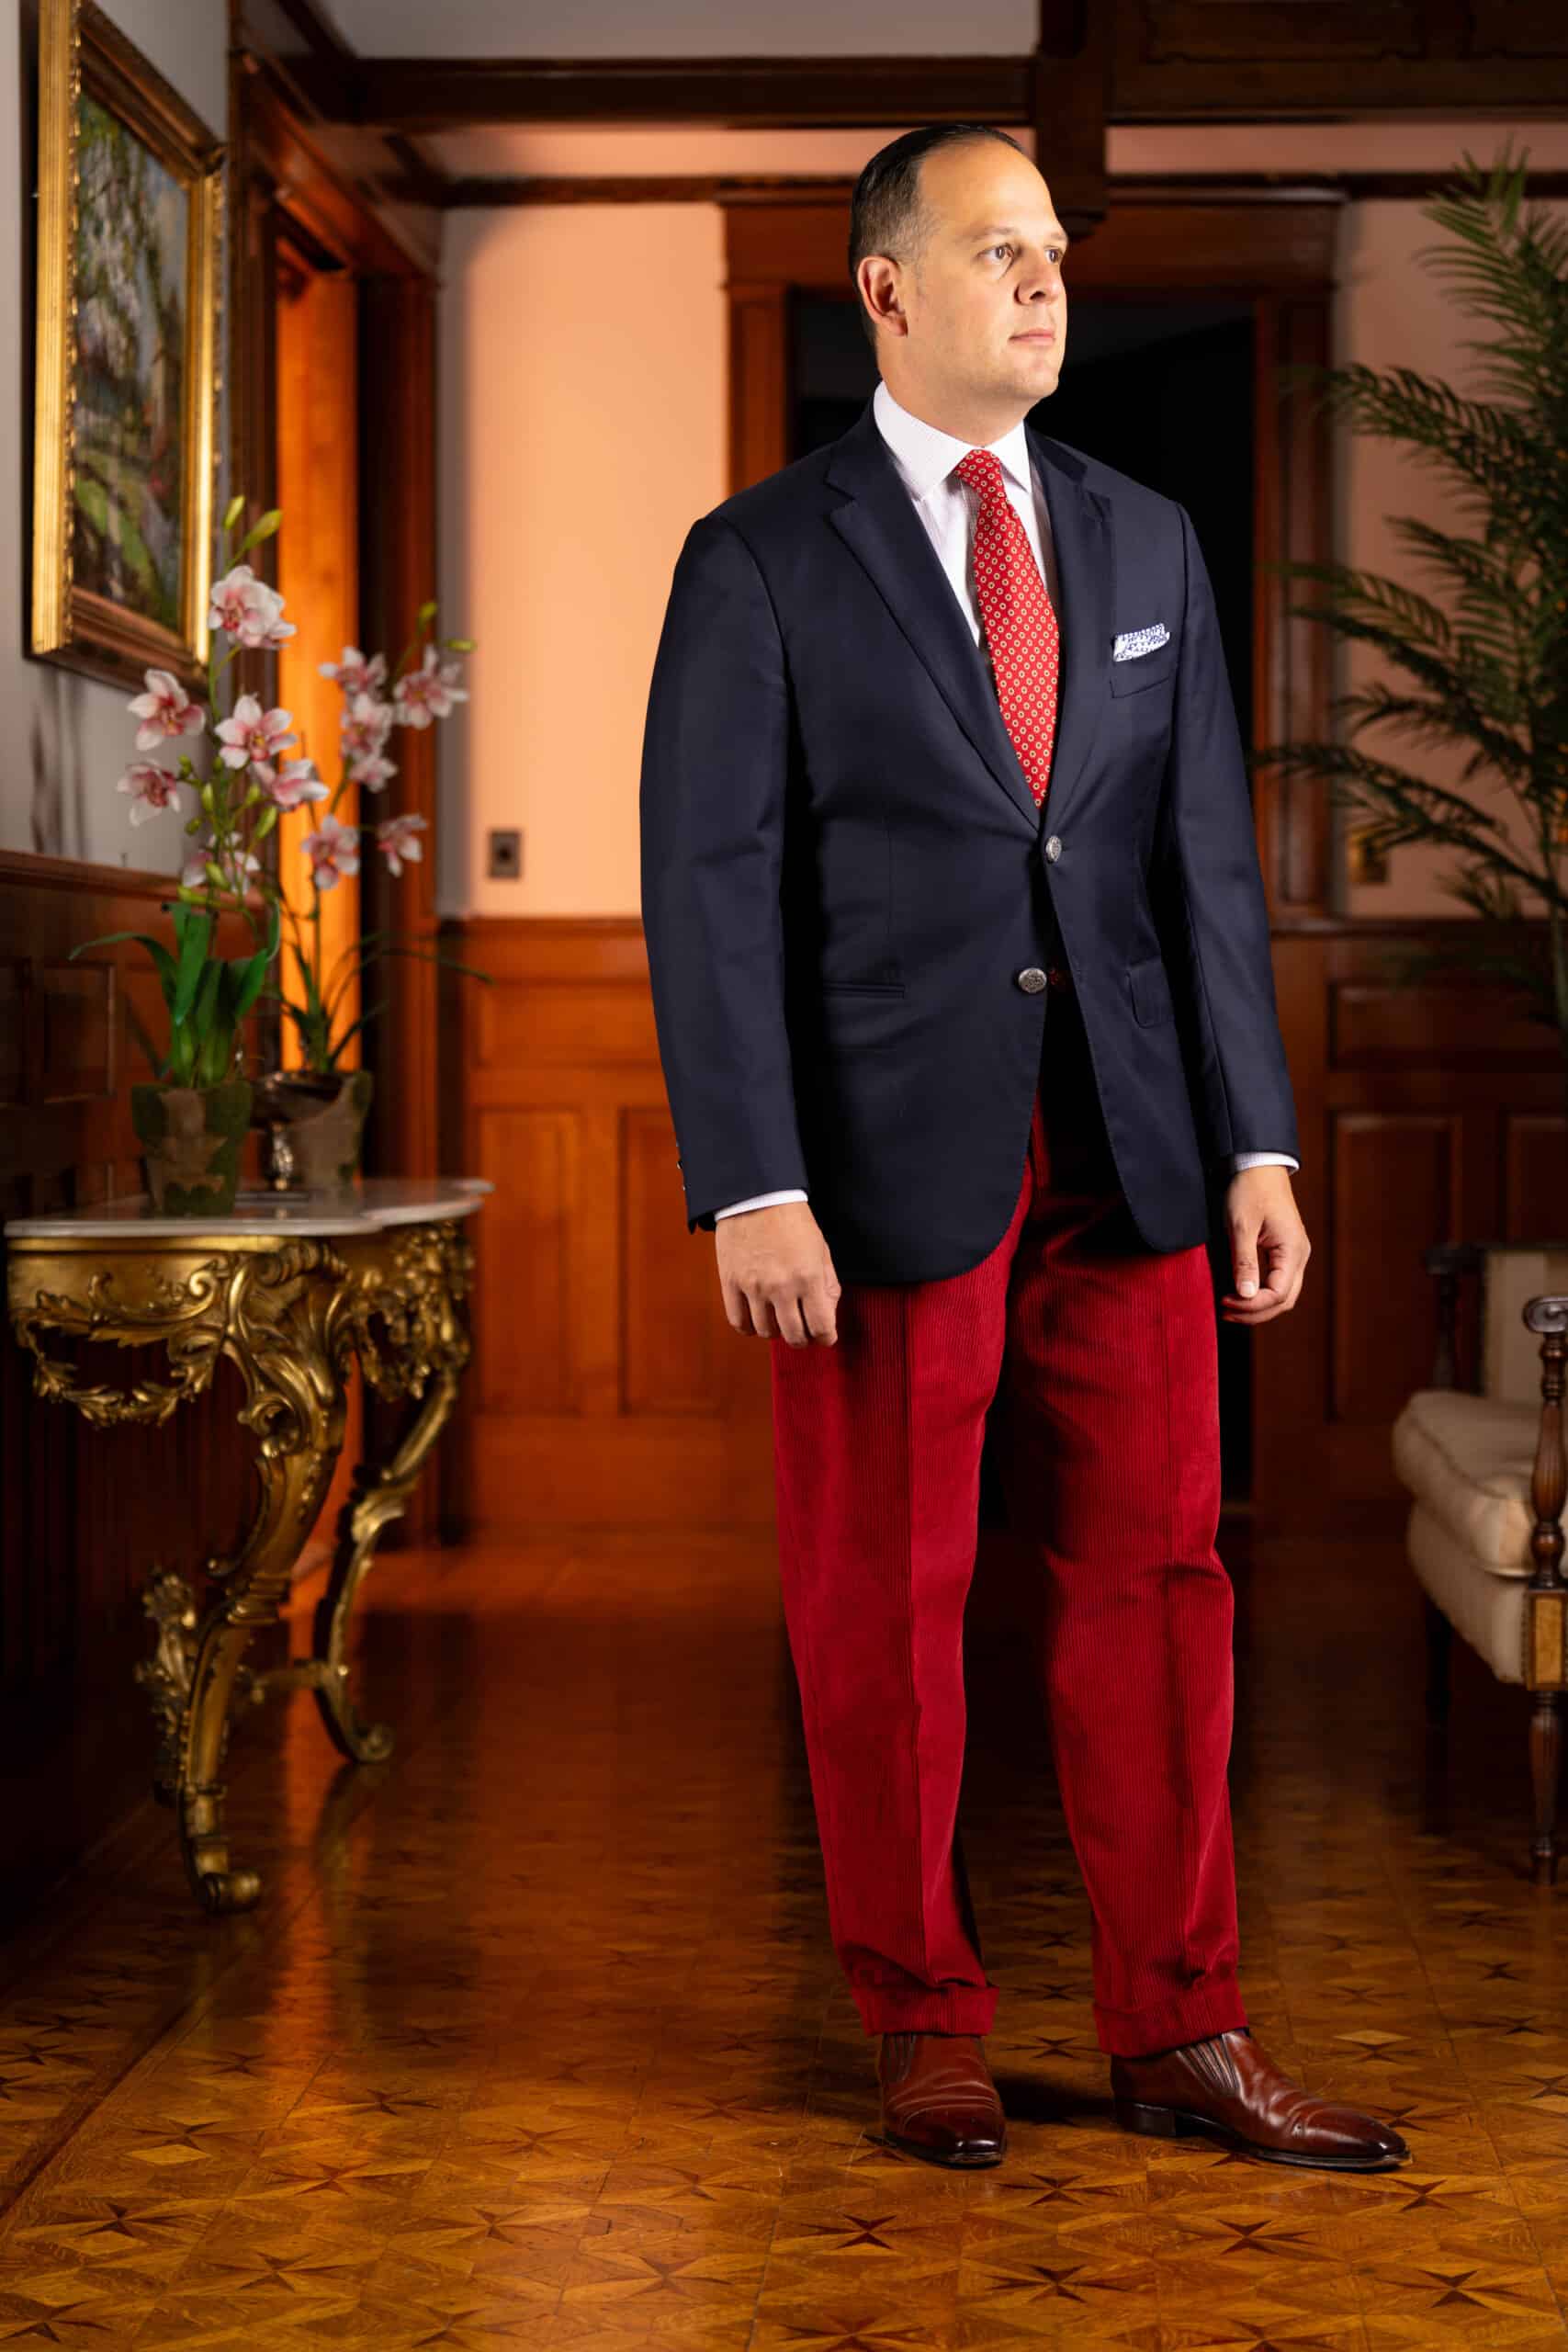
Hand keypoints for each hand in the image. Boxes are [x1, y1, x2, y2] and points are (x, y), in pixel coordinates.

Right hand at [715, 1201, 841, 1345]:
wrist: (757, 1196)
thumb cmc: (793, 1221)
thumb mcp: (821, 1250)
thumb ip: (828, 1285)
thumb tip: (828, 1314)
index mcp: (809, 1278)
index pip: (821, 1327)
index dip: (826, 1338)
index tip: (825, 1337)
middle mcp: (782, 1287)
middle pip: (794, 1336)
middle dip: (803, 1340)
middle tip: (803, 1334)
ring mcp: (754, 1287)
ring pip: (766, 1332)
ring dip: (776, 1333)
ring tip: (779, 1323)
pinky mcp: (731, 1282)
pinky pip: (738, 1321)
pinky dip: (748, 1328)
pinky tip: (756, 1322)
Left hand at [1220, 1165, 1309, 1324]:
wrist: (1258, 1165)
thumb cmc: (1249, 1190)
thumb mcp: (1241, 1226)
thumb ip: (1244, 1262)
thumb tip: (1246, 1295)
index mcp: (1293, 1250)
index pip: (1278, 1294)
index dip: (1252, 1305)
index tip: (1225, 1302)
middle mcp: (1299, 1256)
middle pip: (1284, 1300)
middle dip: (1255, 1312)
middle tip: (1225, 1312)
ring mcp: (1294, 1254)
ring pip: (1282, 1294)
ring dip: (1258, 1306)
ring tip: (1229, 1308)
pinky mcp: (1284, 1251)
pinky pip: (1277, 1281)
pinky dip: (1260, 1293)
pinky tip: (1239, 1294)